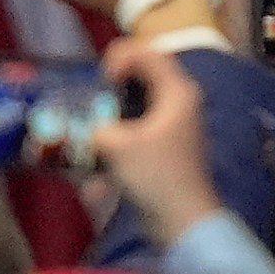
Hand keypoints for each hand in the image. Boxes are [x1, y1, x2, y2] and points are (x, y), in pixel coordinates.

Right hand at [91, 38, 223, 246]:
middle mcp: (179, 101)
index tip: (102, 77)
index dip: (121, 56)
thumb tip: (91, 128)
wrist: (182, 220)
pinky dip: (119, 133)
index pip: (148, 53)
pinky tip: (103, 151)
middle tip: (94, 91)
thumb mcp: (119, 146)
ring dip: (114, 107)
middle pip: (144, 73)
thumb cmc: (156, 176)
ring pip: (139, 100)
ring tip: (94, 118)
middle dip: (115, 80)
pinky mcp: (165, 145)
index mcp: (177, 91)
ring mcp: (174, 123)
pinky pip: (138, 125)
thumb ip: (98, 127)